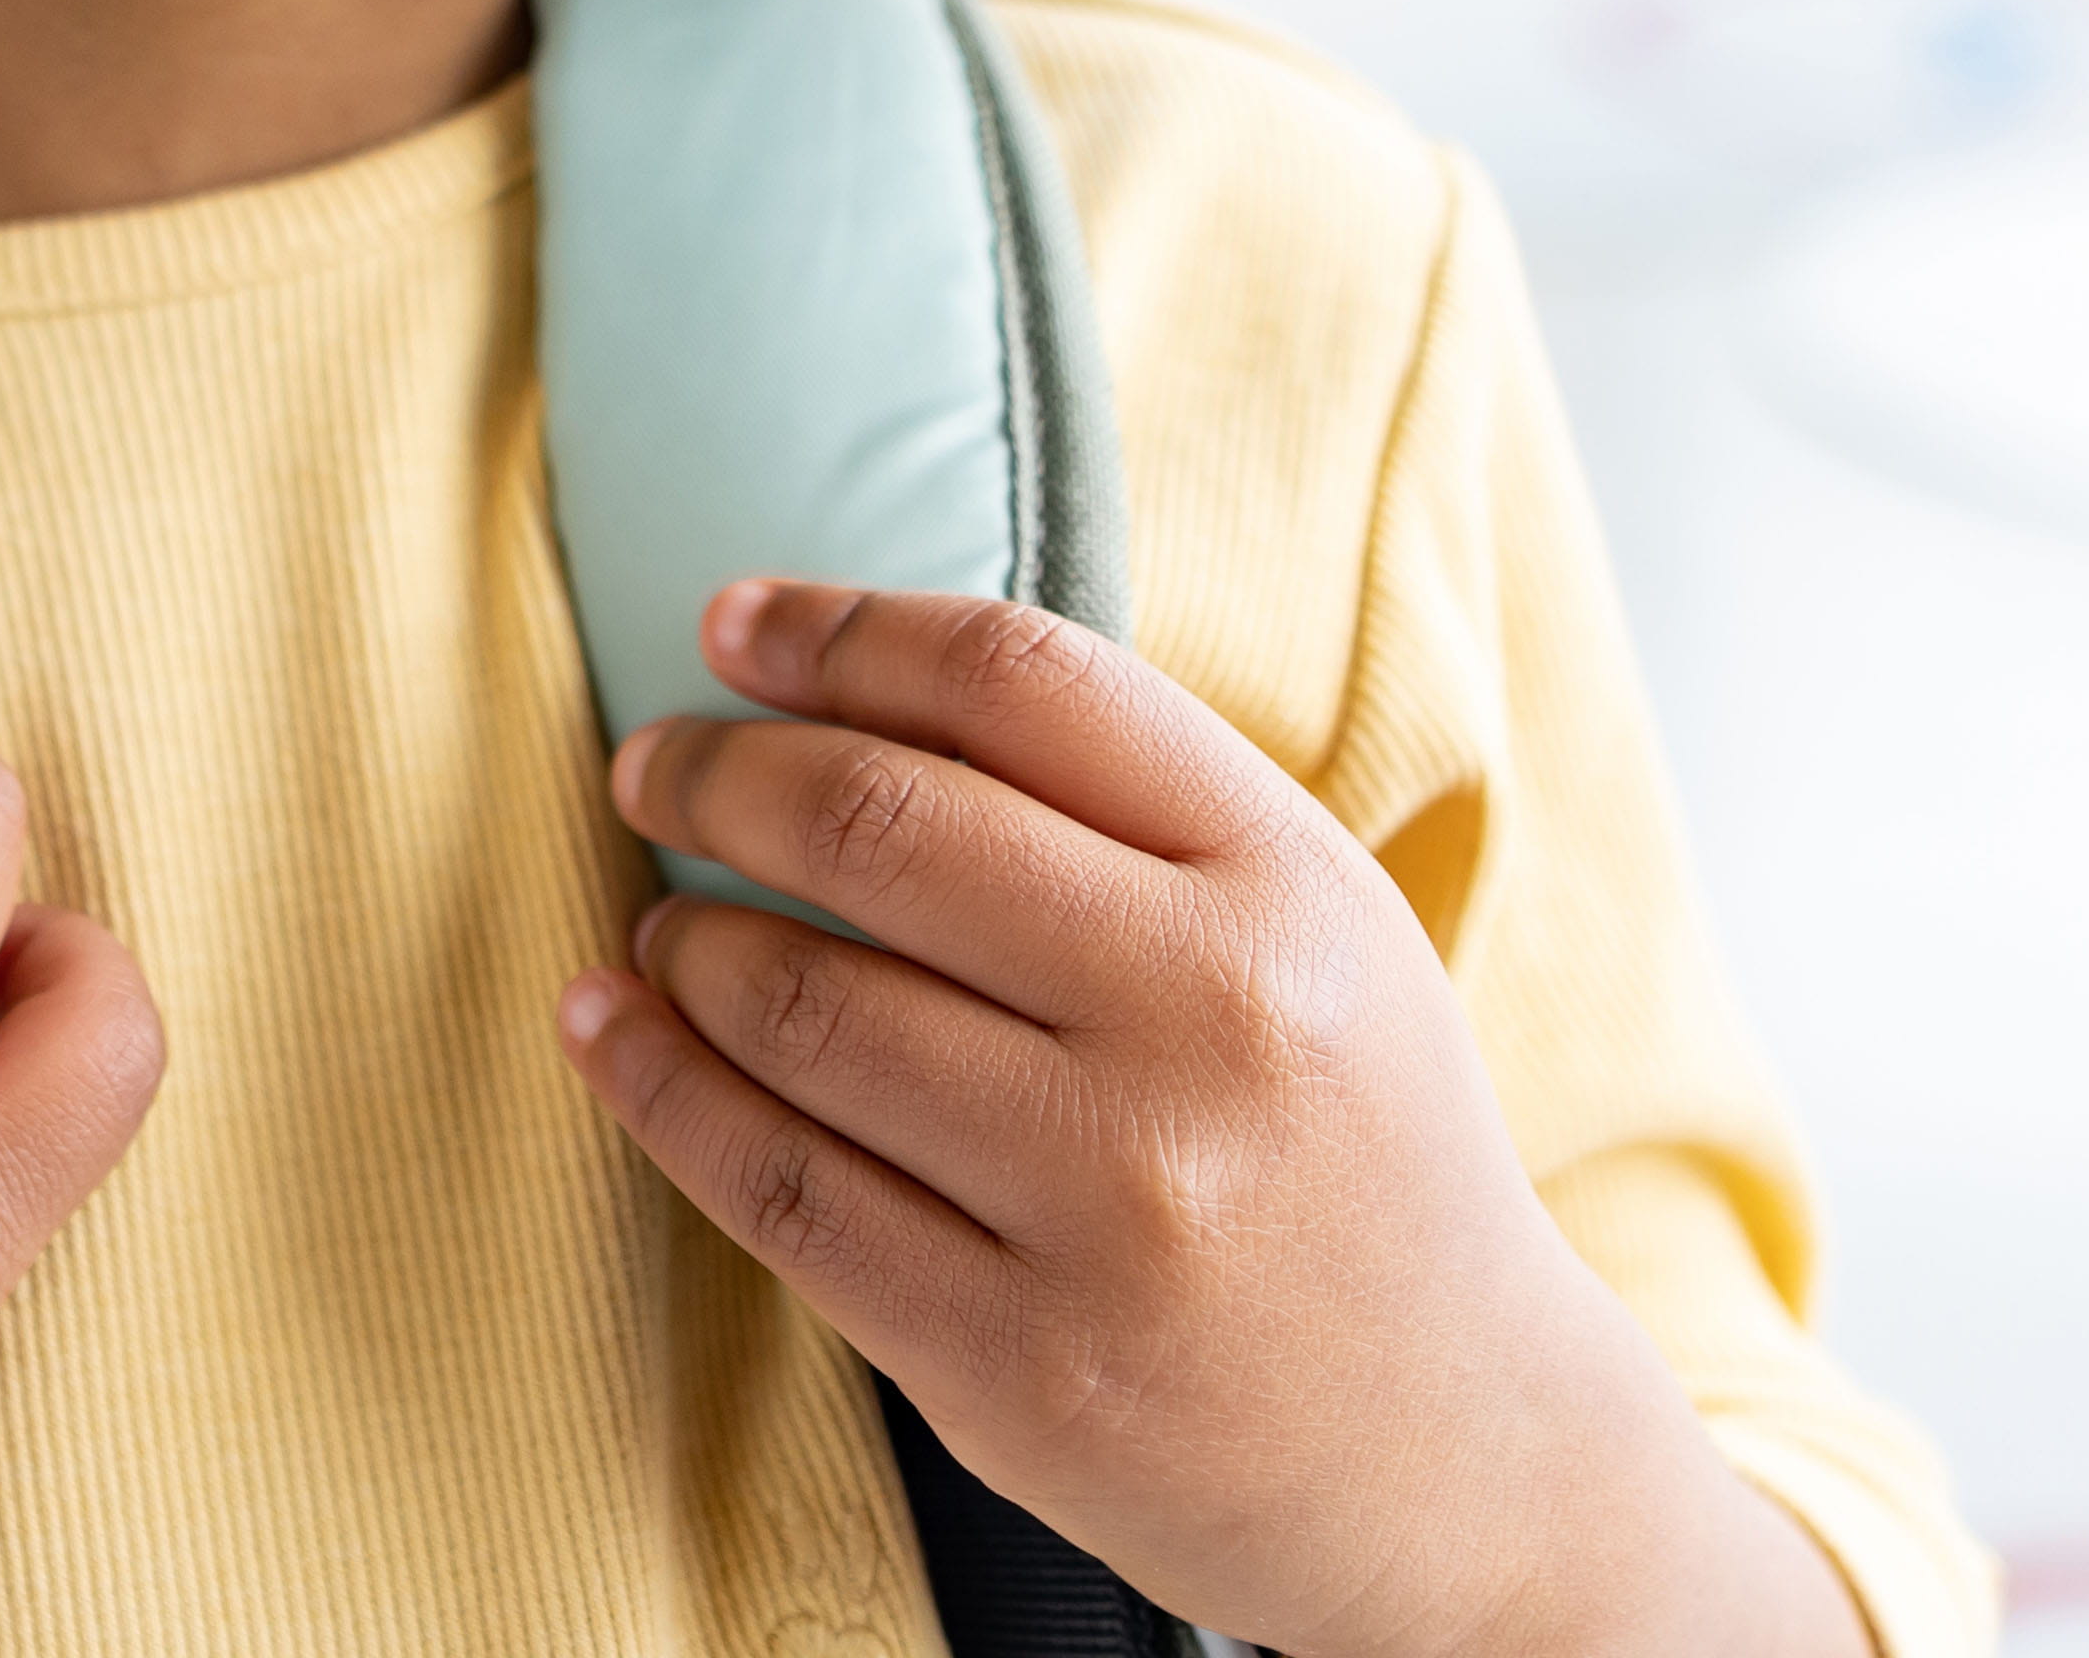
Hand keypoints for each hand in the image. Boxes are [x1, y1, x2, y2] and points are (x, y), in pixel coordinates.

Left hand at [556, 584, 1849, 1657]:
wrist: (1473, 1461)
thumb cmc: (1352, 1153)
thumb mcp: (1314, 934)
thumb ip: (1124, 803)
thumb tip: (838, 683)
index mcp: (1289, 890)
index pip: (1021, 682)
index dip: (842, 632)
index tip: (731, 627)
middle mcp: (1210, 1029)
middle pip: (881, 825)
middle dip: (718, 773)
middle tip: (655, 768)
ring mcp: (1113, 1206)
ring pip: (801, 1008)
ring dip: (683, 940)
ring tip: (664, 925)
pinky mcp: (1020, 1365)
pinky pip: (777, 1191)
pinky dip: (660, 1091)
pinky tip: (615, 1034)